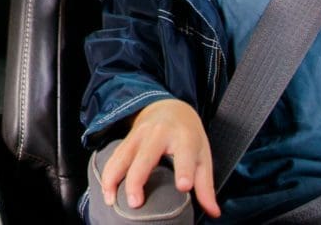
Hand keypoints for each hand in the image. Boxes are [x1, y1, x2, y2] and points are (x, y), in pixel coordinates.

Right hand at [99, 98, 220, 217]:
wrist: (170, 108)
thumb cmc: (189, 136)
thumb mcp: (202, 155)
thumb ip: (205, 185)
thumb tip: (213, 212)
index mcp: (184, 137)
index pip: (184, 155)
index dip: (184, 170)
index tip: (183, 186)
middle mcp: (159, 133)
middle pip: (146, 157)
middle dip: (137, 179)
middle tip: (135, 203)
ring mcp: (140, 134)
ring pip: (123, 155)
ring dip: (114, 177)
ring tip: (111, 199)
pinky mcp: (128, 138)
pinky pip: (115, 156)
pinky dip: (108, 173)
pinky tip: (106, 190)